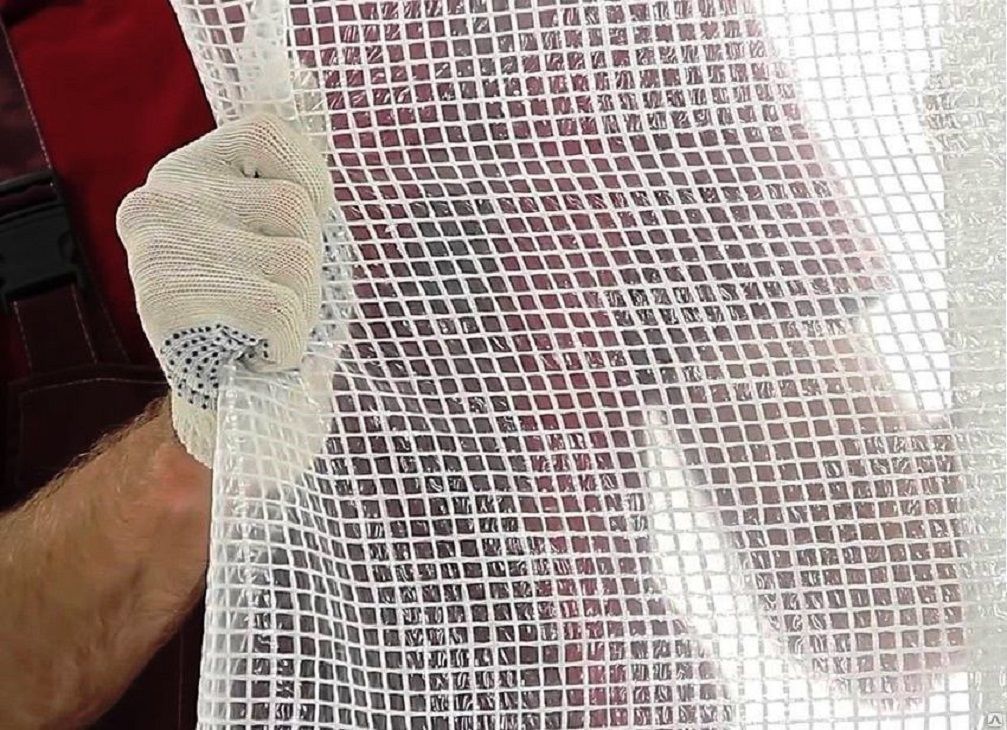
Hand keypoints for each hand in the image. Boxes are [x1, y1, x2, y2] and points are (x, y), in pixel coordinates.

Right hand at [116, 113, 332, 464]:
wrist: (233, 414)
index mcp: (188, 173)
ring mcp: (157, 246)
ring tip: (271, 333)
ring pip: (296, 257)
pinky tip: (258, 355)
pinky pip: (279, 307)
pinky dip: (290, 344)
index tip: (312, 231)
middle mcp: (160, 198)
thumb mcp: (285, 240)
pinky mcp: (166, 298)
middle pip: (297, 208)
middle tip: (283, 306)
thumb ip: (293, 179)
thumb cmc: (271, 321)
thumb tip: (311, 80)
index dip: (316, 184)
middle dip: (315, 269)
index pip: (271, 132)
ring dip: (306, 312)